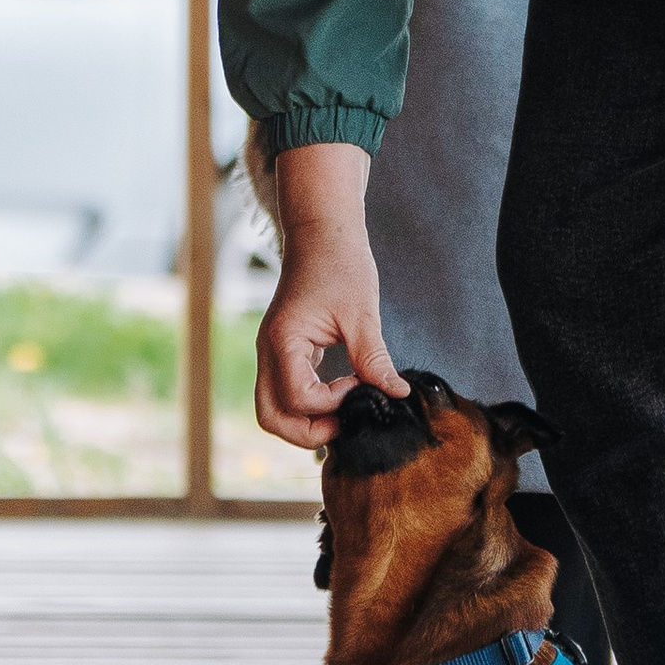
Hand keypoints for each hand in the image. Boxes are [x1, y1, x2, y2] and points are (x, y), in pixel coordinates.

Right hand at [255, 142, 406, 450]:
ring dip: (305, 423)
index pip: (298, 398)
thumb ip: (374, 359)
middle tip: (346, 422)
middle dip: (308, 433)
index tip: (361, 386)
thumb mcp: (361, 313)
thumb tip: (396, 395)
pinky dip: (307, 407)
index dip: (333, 403)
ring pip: (273, 410)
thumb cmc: (340, 263)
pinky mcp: (283, 352)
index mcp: (283, 341)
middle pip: (271, 418)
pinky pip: (284, 393)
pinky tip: (340, 396)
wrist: (322, 231)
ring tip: (343, 413)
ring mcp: (272, 353)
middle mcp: (268, 352)